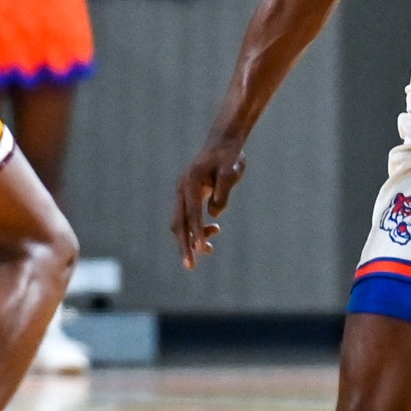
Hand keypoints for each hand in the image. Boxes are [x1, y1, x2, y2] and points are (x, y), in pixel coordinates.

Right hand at [172, 137, 248, 269]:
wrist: (223, 143)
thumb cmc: (229, 156)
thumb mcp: (231, 170)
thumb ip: (223, 191)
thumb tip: (215, 215)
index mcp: (191, 181)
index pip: (192, 212)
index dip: (197, 232)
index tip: (202, 249)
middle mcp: (182, 188)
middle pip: (179, 222)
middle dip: (184, 245)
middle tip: (190, 266)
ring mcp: (183, 193)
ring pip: (181, 222)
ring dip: (190, 239)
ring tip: (207, 251)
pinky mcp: (189, 197)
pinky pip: (188, 218)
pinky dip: (196, 229)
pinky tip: (212, 233)